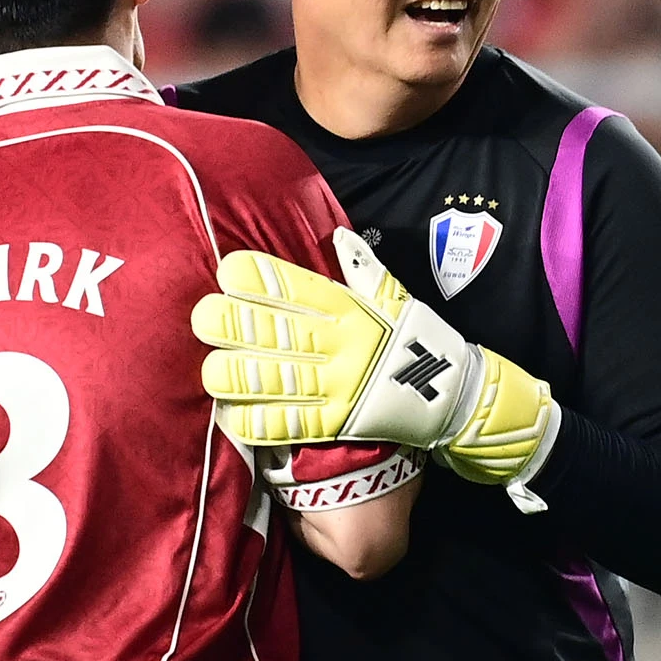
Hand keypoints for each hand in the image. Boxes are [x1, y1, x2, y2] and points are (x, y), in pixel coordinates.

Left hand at [192, 228, 560, 506]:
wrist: (457, 397)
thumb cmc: (417, 340)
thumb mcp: (397, 298)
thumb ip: (364, 270)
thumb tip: (339, 236)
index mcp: (351, 309)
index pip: (300, 288)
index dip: (261, 278)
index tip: (228, 270)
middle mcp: (342, 345)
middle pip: (277, 331)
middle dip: (235, 324)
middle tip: (203, 317)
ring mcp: (340, 386)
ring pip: (276, 378)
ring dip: (237, 374)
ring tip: (210, 369)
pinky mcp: (339, 424)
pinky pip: (291, 423)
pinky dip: (257, 421)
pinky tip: (230, 414)